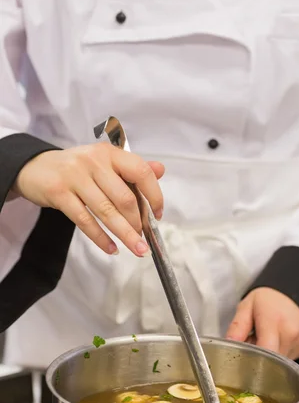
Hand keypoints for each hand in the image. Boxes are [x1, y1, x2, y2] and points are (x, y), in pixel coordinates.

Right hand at [13, 143, 164, 256]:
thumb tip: (161, 170)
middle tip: (143, 238)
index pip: (140, 171)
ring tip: (137, 249)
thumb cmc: (76, 168)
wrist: (34, 167)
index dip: (153, 195)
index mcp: (109, 153)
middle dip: (138, 222)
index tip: (157, 214)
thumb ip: (132, 167)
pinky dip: (100, 237)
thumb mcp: (104, 162)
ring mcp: (75, 176)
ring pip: (106, 211)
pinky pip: (84, 220)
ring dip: (124, 234)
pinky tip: (111, 248)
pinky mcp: (59, 193)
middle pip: (124, 197)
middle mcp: (94, 161)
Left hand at [226, 287, 298, 359]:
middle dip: (259, 359)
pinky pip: (290, 361)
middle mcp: (290, 332)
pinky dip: (280, 356)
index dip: (253, 359)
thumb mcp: (247, 305)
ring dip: (269, 358)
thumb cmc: (269, 300)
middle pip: (270, 361)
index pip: (265, 350)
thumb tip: (228, 344)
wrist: (296, 294)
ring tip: (266, 340)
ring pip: (280, 363)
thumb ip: (237, 326)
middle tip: (254, 343)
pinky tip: (277, 342)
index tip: (244, 357)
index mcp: (273, 319)